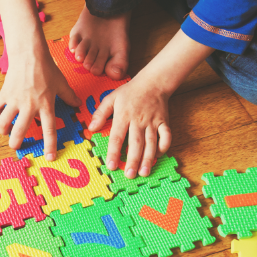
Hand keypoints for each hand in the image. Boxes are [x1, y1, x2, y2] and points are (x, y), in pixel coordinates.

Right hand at [0, 41, 78, 160]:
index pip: (49, 130)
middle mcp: (29, 106)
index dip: (50, 145)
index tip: (49, 158)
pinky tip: (0, 112)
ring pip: (4, 122)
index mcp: (46, 105)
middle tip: (16, 147)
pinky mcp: (4, 94)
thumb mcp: (61, 83)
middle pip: (20, 131)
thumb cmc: (46, 68)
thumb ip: (69, 96)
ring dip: (3, 130)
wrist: (29, 54)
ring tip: (5, 133)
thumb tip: (78, 104)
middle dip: (16, 143)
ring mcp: (15, 101)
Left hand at [69, 6, 130, 79]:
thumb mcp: (123, 47)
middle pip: (88, 62)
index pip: (99, 69)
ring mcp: (84, 44)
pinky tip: (74, 47)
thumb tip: (115, 76)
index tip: (99, 68)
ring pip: (80, 53)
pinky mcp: (77, 34)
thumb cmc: (118, 30)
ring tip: (81, 56)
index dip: (98, 69)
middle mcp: (93, 53)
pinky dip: (73, 45)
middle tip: (89, 64)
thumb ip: (121, 63)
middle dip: (89, 63)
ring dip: (80, 55)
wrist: (111, 9)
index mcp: (103, 59)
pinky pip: (72, 42)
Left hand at [88, 27, 215, 176]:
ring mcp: (152, 122)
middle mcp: (138, 121)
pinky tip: (158, 156)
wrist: (153, 82)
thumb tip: (91, 128)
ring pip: (151, 143)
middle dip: (132, 160)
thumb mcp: (110, 98)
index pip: (117, 137)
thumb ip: (100, 114)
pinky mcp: (164, 122)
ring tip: (143, 172)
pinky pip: (166, 136)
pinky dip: (164, 147)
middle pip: (136, 143)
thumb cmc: (130, 92)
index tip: (111, 166)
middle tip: (129, 175)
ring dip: (148, 158)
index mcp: (123, 116)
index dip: (114, 152)